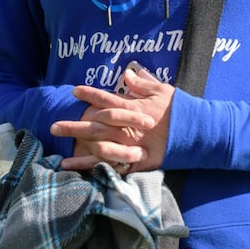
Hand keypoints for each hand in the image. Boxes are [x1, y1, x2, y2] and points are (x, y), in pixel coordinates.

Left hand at [51, 64, 170, 172]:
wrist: (197, 132)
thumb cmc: (179, 110)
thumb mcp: (162, 90)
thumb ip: (142, 83)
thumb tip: (126, 74)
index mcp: (133, 108)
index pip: (106, 99)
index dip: (89, 94)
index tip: (73, 91)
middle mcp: (128, 128)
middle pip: (95, 127)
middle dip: (73, 126)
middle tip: (52, 126)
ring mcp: (133, 146)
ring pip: (101, 150)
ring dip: (81, 154)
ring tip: (62, 157)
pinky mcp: (139, 162)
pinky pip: (116, 167)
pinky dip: (100, 170)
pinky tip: (86, 174)